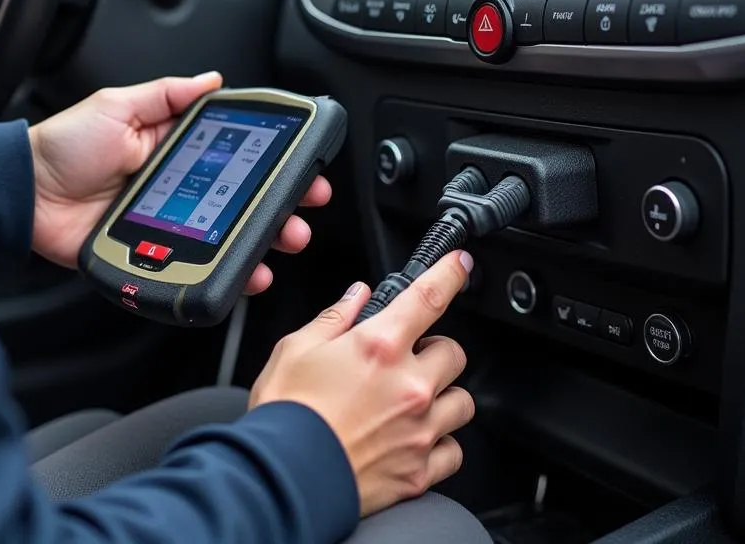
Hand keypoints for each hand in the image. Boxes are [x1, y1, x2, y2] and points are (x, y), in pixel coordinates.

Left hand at [28, 72, 331, 294]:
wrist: (24, 193)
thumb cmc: (65, 145)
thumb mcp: (117, 105)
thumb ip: (166, 95)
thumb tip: (213, 79)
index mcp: (172, 147)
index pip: (233, 155)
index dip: (270, 162)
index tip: (301, 165)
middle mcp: (177, 185)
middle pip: (241, 199)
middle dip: (280, 205)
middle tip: (305, 207)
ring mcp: (168, 222)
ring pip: (226, 235)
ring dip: (263, 240)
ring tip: (285, 240)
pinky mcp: (152, 251)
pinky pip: (195, 263)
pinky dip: (224, 272)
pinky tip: (247, 273)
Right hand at [248, 252, 474, 517]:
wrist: (282, 480)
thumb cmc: (285, 414)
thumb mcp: (295, 348)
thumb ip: (334, 318)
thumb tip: (357, 296)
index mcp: (378, 346)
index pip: (429, 297)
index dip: (450, 273)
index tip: (460, 264)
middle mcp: (409, 385)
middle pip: (454, 353)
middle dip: (434, 350)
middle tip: (408, 357)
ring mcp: (419, 430)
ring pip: (461, 402)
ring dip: (443, 395)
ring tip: (412, 399)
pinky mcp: (419, 472)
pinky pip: (453, 450)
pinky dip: (440, 443)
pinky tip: (414, 438)